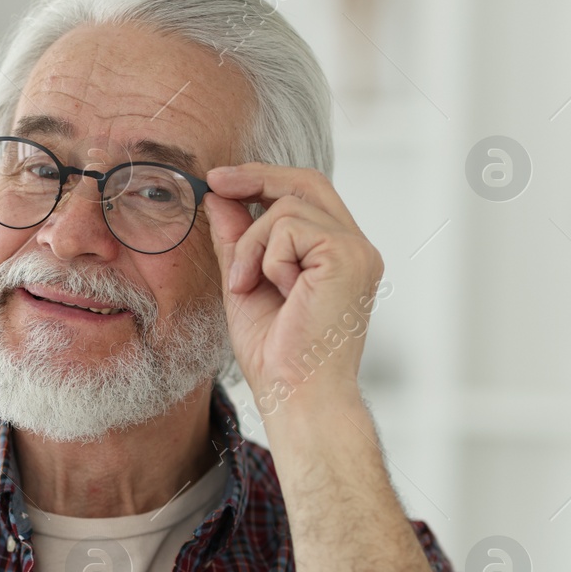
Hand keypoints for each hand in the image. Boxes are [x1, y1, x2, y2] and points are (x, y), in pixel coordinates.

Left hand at [200, 163, 384, 414]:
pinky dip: (266, 257)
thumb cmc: (276, 354)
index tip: (220, 181)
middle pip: (306, 182)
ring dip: (251, 245)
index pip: (306, 194)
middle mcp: (355, 248)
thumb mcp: (244, 283)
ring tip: (248, 285)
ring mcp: (356, 251)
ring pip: (287, 208)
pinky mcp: (347, 256)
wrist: (295, 394)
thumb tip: (219, 197)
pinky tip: (277, 291)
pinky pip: (290, 228)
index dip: (263, 178)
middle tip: (214, 182)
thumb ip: (237, 240)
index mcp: (336, 255)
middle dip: (255, 177)